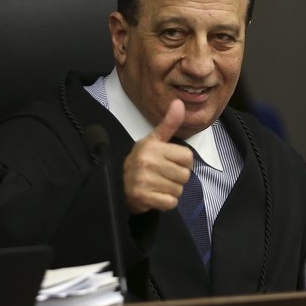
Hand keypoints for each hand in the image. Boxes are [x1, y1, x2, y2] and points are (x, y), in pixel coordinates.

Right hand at [123, 99, 192, 213]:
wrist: (118, 182)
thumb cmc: (141, 160)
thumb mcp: (153, 140)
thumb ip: (169, 123)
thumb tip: (179, 102)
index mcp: (153, 147)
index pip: (188, 157)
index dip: (182, 162)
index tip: (170, 162)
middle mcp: (148, 162)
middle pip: (185, 175)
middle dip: (177, 178)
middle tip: (163, 175)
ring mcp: (144, 180)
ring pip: (178, 190)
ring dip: (171, 190)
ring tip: (158, 185)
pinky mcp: (143, 197)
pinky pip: (170, 203)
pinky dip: (166, 202)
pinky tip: (155, 195)